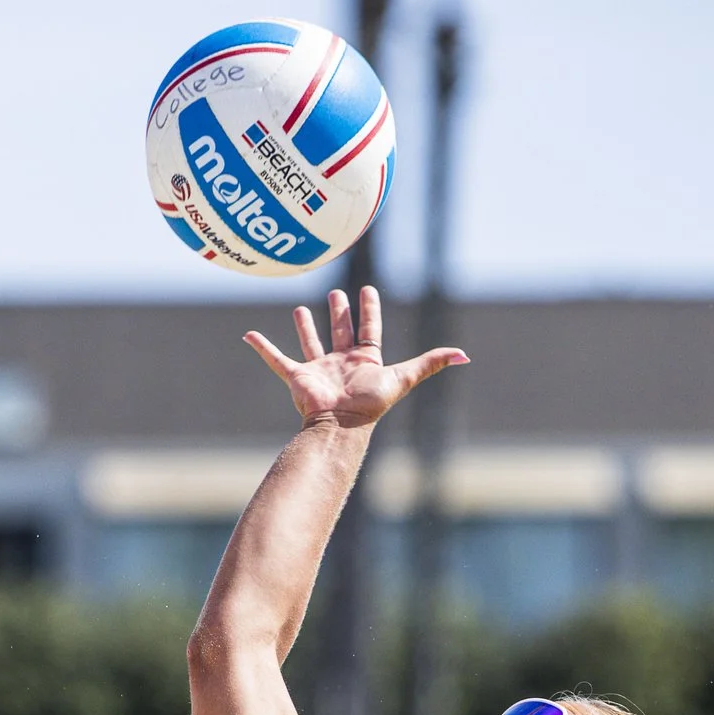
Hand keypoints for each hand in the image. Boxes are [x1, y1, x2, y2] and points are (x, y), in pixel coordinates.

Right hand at [244, 286, 464, 429]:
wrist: (340, 424)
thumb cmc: (371, 404)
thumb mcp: (403, 378)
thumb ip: (431, 364)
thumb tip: (464, 355)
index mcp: (365, 360)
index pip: (369, 328)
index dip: (369, 309)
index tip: (368, 290)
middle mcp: (342, 363)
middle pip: (341, 331)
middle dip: (340, 312)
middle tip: (336, 292)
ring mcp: (319, 369)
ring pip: (311, 342)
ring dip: (306, 326)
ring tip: (301, 308)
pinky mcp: (297, 377)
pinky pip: (276, 359)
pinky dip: (262, 348)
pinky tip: (249, 336)